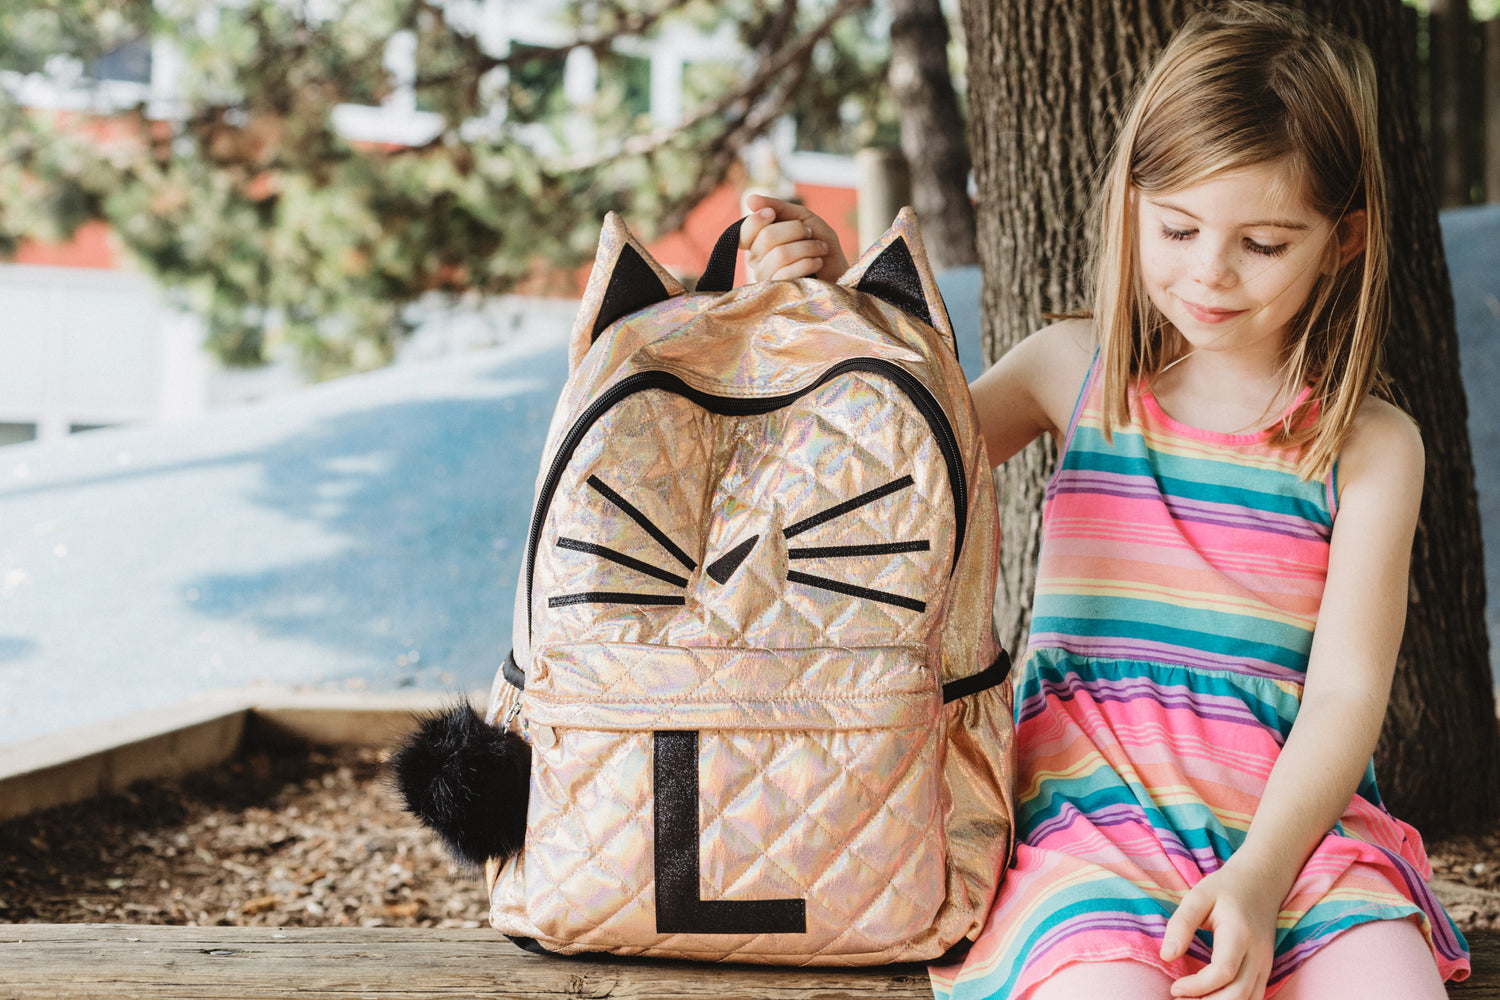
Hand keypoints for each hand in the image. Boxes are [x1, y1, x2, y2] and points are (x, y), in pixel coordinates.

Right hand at [738, 193, 848, 280]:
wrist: (839, 273)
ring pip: (780, 254)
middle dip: (795, 229)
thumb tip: (750, 199)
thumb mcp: (803, 219)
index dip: (757, 219)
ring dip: (808, 247)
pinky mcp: (779, 293)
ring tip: (820, 249)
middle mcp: (757, 262)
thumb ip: (779, 208)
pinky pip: (788, 272)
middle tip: (810, 233)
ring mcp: (766, 280)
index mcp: (757, 244)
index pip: (744, 232)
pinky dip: (809, 262)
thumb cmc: (820, 246)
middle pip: (767, 237)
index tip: (772, 214)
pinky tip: (817, 263)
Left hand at [1160, 861, 1281, 999]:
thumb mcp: (1198, 896)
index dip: (1198, 986)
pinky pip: (1254, 997)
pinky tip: (1210, 999)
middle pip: (1239, 993)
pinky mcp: (1266, 970)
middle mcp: (1258, 954)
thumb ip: (1181, 924)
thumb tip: (1166, 956)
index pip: (1223, 971)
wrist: (1260, 883)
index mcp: (1240, 933)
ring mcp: (1266, 964)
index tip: (1174, 988)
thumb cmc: (1225, 889)